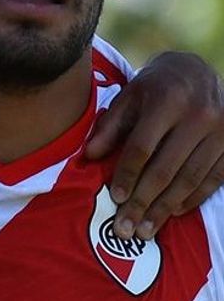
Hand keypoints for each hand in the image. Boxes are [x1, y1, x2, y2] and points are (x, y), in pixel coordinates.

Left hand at [84, 51, 223, 239]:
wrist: (196, 70)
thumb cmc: (155, 87)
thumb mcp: (129, 97)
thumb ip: (110, 126)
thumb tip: (90, 156)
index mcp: (167, 101)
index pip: (143, 147)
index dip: (127, 174)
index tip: (115, 198)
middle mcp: (198, 116)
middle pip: (166, 169)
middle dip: (144, 202)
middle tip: (126, 228)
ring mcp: (220, 132)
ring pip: (190, 179)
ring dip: (166, 208)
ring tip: (146, 230)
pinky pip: (213, 179)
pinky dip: (193, 199)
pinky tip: (173, 213)